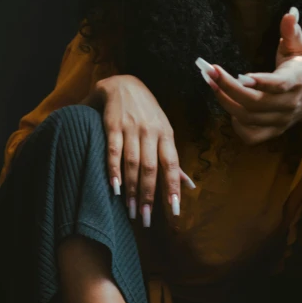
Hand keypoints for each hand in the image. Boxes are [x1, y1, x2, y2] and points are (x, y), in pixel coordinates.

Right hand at [91, 75, 194, 224]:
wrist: (123, 83)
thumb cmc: (147, 112)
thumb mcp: (164, 131)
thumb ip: (172, 159)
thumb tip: (188, 185)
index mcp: (166, 134)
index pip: (171, 165)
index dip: (172, 188)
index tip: (173, 211)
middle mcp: (150, 132)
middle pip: (151, 168)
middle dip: (148, 195)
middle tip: (145, 219)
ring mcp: (131, 128)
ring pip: (133, 163)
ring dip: (132, 189)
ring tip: (130, 210)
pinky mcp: (112, 124)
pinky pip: (113, 150)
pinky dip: (113, 169)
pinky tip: (114, 188)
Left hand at [204, 9, 301, 145]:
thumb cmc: (301, 67)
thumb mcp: (299, 46)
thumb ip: (292, 31)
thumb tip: (290, 12)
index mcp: (297, 81)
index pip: (278, 85)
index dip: (260, 82)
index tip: (241, 75)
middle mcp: (288, 105)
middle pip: (255, 103)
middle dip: (228, 88)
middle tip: (209, 71)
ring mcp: (280, 121)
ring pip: (248, 118)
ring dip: (225, 101)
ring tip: (211, 82)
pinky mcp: (273, 132)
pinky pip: (250, 136)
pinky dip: (236, 125)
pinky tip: (229, 106)